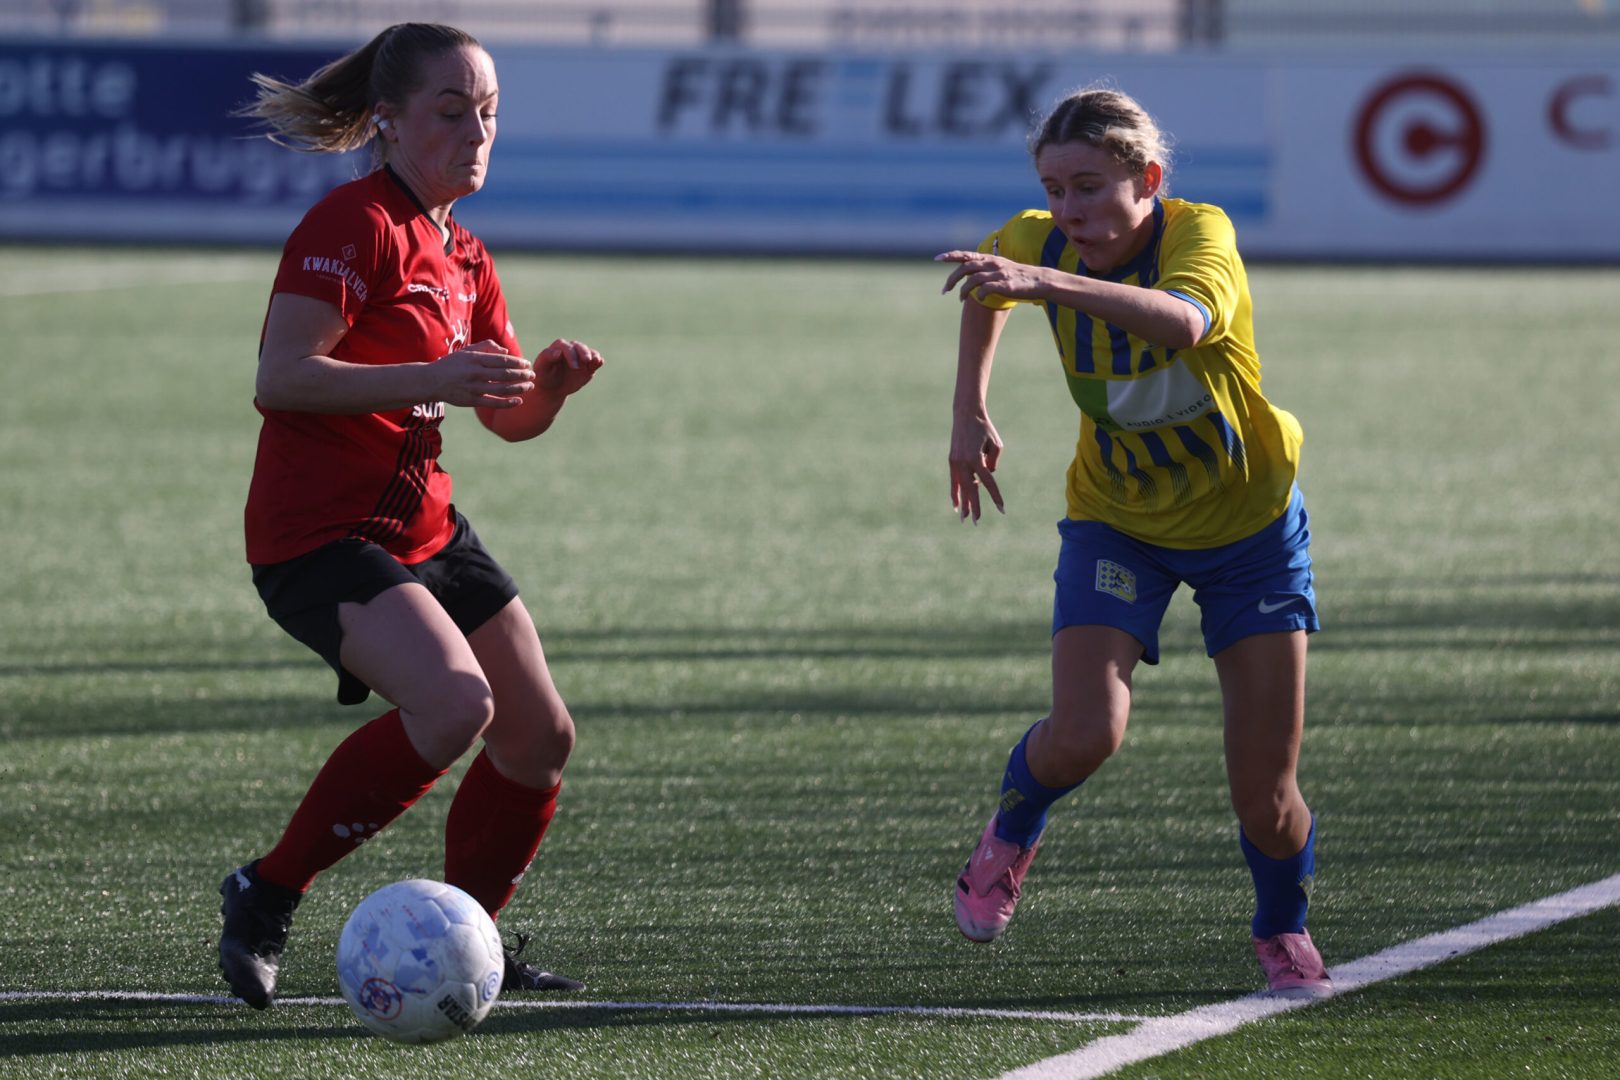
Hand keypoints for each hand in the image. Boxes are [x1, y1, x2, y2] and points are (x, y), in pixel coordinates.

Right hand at [432, 340, 534, 408]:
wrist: (431, 381)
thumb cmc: (453, 364)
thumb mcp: (467, 351)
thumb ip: (487, 347)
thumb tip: (506, 352)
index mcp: (475, 359)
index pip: (503, 360)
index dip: (518, 363)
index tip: (527, 364)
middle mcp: (475, 373)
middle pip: (505, 375)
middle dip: (522, 375)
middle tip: (533, 376)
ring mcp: (473, 388)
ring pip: (502, 389)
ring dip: (519, 388)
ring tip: (530, 387)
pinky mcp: (472, 401)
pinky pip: (494, 403)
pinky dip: (508, 403)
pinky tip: (519, 401)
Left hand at [533, 338, 603, 395]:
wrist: (552, 389)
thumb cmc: (544, 376)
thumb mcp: (541, 368)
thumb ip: (547, 358)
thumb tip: (558, 352)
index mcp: (558, 348)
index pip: (565, 347)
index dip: (570, 354)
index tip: (573, 366)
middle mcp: (571, 349)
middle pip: (578, 346)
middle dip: (583, 353)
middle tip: (586, 361)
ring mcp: (580, 357)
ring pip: (588, 351)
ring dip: (593, 355)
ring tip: (596, 361)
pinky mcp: (588, 365)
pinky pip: (595, 360)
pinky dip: (598, 360)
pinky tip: (600, 362)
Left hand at [935, 250, 1049, 302]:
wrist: (1038, 280)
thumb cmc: (1017, 276)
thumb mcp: (999, 266)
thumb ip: (984, 266)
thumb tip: (968, 271)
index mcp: (989, 258)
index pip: (966, 255)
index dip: (951, 255)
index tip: (937, 258)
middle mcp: (992, 263)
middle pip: (966, 268)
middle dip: (952, 279)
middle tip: (945, 290)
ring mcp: (998, 273)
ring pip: (973, 279)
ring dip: (964, 290)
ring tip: (961, 299)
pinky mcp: (1004, 284)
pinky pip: (985, 289)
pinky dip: (979, 295)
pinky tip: (980, 300)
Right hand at [949, 412, 1005, 523]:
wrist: (966, 415)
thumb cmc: (985, 429)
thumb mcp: (996, 444)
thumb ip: (994, 463)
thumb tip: (986, 478)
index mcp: (977, 458)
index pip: (988, 483)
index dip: (995, 497)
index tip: (1002, 509)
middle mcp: (964, 462)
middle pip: (971, 490)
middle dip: (975, 507)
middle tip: (977, 522)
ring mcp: (955, 462)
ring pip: (961, 488)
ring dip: (964, 503)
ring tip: (965, 519)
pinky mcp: (952, 461)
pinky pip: (954, 482)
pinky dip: (956, 494)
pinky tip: (956, 506)